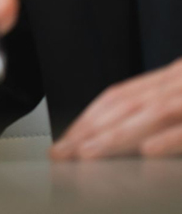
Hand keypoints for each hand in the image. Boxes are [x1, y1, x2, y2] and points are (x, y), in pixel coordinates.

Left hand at [51, 59, 181, 159]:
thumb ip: (160, 111)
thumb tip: (135, 137)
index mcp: (173, 77)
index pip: (120, 95)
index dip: (89, 116)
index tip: (66, 138)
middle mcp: (180, 81)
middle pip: (127, 104)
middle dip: (89, 129)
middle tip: (61, 153)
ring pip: (154, 112)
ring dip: (116, 135)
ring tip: (86, 154)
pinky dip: (169, 138)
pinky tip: (147, 150)